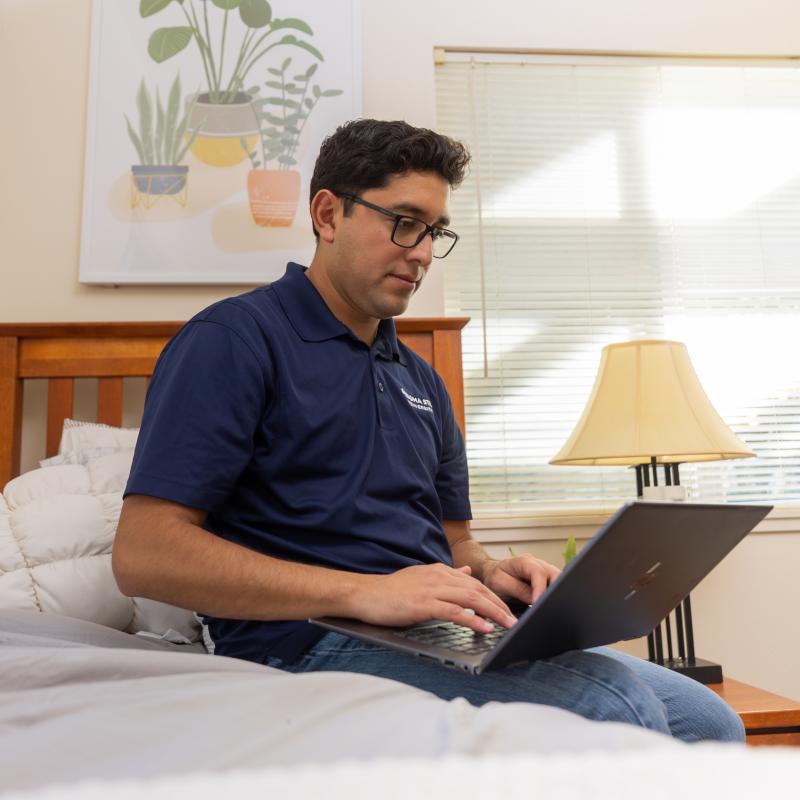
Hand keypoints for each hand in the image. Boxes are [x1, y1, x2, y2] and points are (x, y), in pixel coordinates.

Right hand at [352, 563, 517, 633]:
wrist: (366, 594)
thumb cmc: (391, 591)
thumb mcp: (421, 577)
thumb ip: (445, 576)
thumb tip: (465, 572)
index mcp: (439, 571)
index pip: (473, 582)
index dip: (492, 595)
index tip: (506, 608)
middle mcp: (439, 576)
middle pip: (478, 589)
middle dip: (499, 604)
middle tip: (515, 619)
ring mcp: (432, 589)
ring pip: (471, 598)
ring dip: (493, 612)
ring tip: (508, 624)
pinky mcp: (424, 604)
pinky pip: (455, 611)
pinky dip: (473, 619)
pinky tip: (485, 628)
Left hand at [482, 554, 560, 604]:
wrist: (492, 575)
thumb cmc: (495, 579)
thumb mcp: (501, 584)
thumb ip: (519, 590)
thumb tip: (536, 600)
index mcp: (524, 561)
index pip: (538, 572)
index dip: (540, 588)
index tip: (539, 603)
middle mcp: (537, 564)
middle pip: (555, 574)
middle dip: (556, 589)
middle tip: (551, 606)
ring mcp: (543, 571)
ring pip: (558, 580)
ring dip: (557, 593)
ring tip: (551, 607)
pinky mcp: (546, 581)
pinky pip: (555, 586)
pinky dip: (555, 596)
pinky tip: (550, 606)